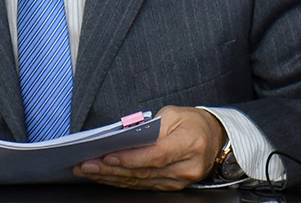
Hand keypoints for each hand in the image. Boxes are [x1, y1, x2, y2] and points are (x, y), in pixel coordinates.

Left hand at [73, 105, 224, 189]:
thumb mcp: (173, 113)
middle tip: (86, 165)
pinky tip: (105, 176)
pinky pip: (143, 185)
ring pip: (140, 182)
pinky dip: (122, 180)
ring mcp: (180, 181)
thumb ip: (150, 126)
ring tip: (88, 170)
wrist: (214, 138)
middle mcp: (187, 167)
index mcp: (189, 144)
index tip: (107, 156)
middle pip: (144, 172)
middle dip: (111, 169)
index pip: (156, 155)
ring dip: (111, 177)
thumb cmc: (192, 122)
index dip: (131, 158)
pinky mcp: (172, 186)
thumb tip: (123, 137)